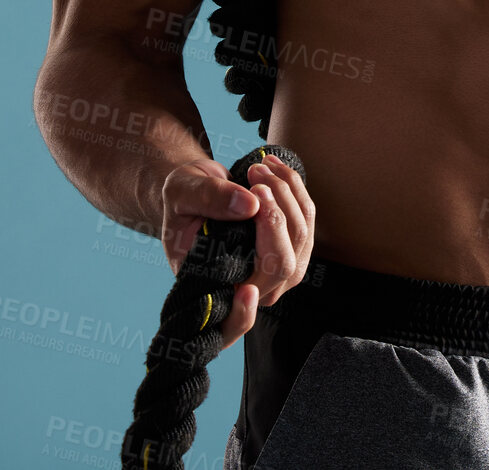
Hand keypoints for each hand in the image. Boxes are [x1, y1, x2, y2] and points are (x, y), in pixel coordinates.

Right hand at [160, 152, 316, 349]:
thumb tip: (249, 205)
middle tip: (254, 178)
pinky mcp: (293, 245)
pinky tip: (274, 168)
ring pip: (300, 238)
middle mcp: (247, 289)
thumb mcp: (181, 193)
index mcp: (210, 290)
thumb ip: (208, 199)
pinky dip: (294, 188)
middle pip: (280, 266)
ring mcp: (276, 270)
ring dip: (286, 193)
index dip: (243, 314)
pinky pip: (306, 218)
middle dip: (274, 216)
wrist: (197, 191)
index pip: (233, 322)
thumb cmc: (183, 200)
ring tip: (259, 167)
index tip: (246, 292)